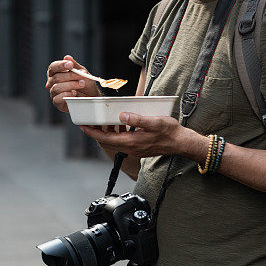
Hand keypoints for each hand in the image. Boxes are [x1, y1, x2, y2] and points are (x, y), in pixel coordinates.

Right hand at [45, 55, 99, 112]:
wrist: (91, 96)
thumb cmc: (85, 83)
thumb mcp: (82, 72)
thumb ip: (75, 66)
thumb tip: (67, 57)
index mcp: (55, 72)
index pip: (53, 67)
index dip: (61, 65)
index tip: (71, 65)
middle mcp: (52, 82)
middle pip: (56, 77)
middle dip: (71, 76)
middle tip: (83, 76)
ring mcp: (53, 93)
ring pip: (57, 87)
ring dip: (71, 85)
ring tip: (82, 84)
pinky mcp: (57, 102)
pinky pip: (57, 98)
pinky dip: (67, 95)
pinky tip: (74, 93)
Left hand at [79, 112, 195, 158]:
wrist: (181, 143)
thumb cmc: (170, 132)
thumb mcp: (154, 122)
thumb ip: (137, 120)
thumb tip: (122, 116)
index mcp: (132, 142)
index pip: (106, 139)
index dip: (93, 133)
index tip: (83, 127)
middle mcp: (131, 148)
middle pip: (107, 141)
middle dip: (96, 132)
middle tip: (89, 122)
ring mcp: (135, 149)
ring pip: (115, 141)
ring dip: (108, 132)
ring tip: (104, 120)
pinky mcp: (139, 148)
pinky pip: (123, 141)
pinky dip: (118, 133)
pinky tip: (121, 124)